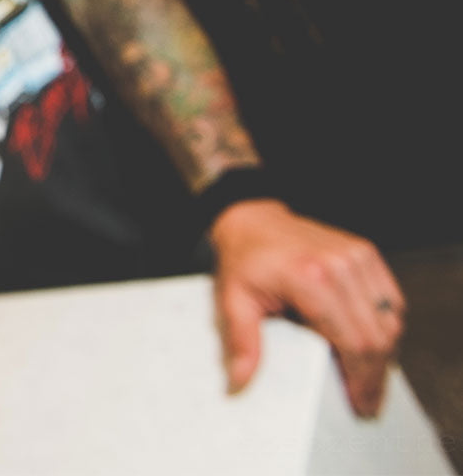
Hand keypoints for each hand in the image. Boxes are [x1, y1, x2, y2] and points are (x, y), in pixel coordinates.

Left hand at [208, 199, 403, 417]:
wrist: (251, 219)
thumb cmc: (243, 260)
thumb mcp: (233, 300)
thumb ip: (242, 342)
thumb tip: (240, 381)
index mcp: (311, 278)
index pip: (354, 341)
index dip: (361, 379)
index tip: (360, 405)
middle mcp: (340, 265)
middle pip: (378, 336)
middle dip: (376, 376)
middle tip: (367, 401)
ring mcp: (357, 256)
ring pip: (391, 320)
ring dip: (383, 353)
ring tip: (366, 377)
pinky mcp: (365, 252)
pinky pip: (391, 299)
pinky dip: (385, 325)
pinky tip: (369, 343)